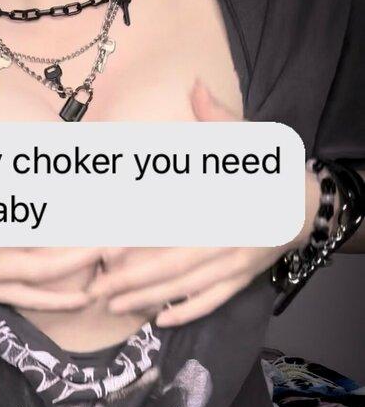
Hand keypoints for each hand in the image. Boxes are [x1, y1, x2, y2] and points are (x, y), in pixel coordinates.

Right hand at [0, 86, 102, 312]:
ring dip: (79, 262)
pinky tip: (87, 297)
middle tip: (113, 214)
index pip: (16, 192)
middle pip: (40, 234)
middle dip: (78, 226)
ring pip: (43, 270)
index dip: (50, 182)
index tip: (79, 169)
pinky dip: (59, 302)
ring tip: (111, 249)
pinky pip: (30, 299)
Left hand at [88, 81, 320, 326]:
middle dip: (131, 278)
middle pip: (173, 262)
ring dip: (150, 298)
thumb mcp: (248, 138)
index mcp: (224, 200)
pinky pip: (214, 300)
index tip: (105, 245)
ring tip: (114, 305)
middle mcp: (229, 236)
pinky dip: (188, 311)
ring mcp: (237, 262)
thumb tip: (195, 87)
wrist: (310, 206)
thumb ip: (216, 118)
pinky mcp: (243, 278)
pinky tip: (160, 320)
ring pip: (188, 286)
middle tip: (96, 288)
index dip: (137, 234)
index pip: (173, 219)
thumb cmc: (270, 172)